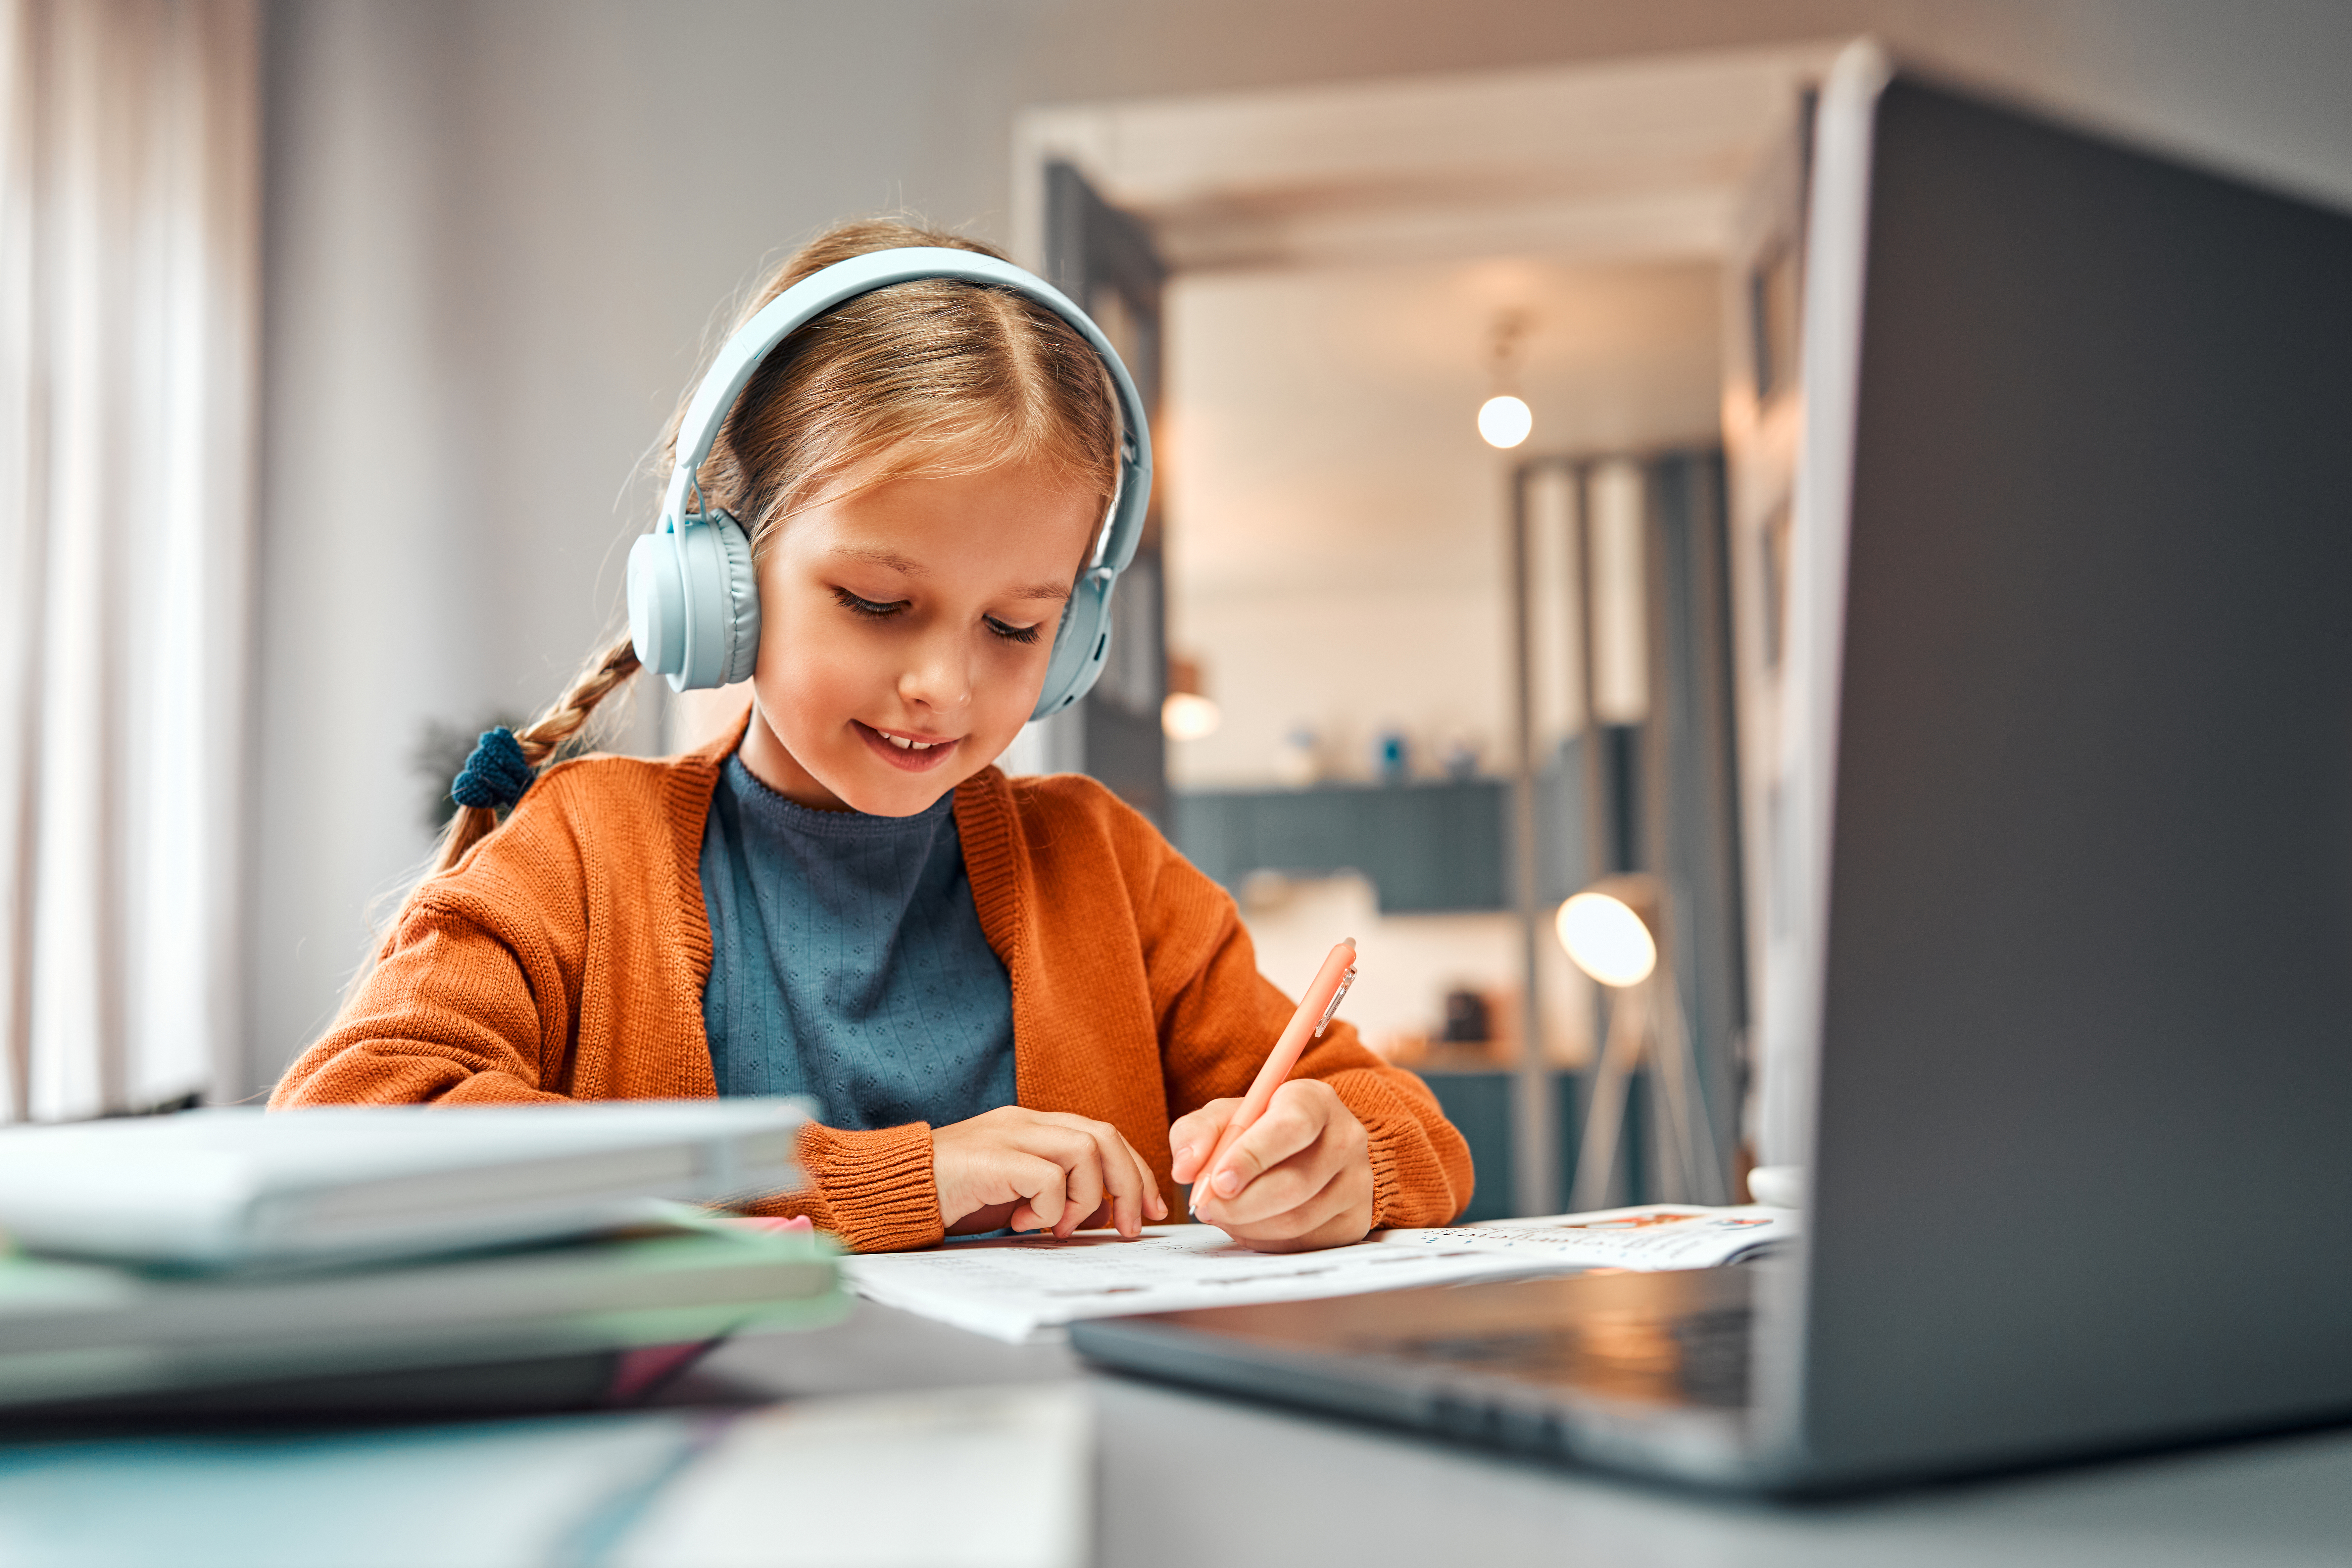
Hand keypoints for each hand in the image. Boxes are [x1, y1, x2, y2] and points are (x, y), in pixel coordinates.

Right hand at [932, 1106, 1167, 1238]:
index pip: (1102, 1135)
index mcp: (1033, 1127)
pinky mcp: (995, 1158)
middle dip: (1130, 1184)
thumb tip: (1104, 1213)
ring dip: (1086, 1197)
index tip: (1149, 1209)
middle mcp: (1026, 1122)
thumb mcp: (1017, 1197)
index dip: (1134, 1172)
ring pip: (1086, 1149)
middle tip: (1129, 1227)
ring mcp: (1010, 1135)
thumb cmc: (952, 1196)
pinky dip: (1050, 1209)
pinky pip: (1049, 1178)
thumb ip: (1059, 1196)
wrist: (893, 1190)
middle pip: (1104, 1136)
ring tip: (1059, 1228)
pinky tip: (1022, 1223)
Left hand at [1169, 1079, 1373, 1251]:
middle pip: (1294, 1184)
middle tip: (1207, 1207)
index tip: (1218, 1180)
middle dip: (1240, 1204)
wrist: (1313, 1151)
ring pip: (1296, 1220)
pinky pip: (1303, 1243)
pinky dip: (1266, 1240)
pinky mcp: (1355, 1221)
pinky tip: (1251, 1224)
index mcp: (1315, 1101)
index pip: (1291, 1126)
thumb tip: (1184, 1169)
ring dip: (1248, 1225)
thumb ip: (1197, 1133)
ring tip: (1224, 1214)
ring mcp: (1356, 1183)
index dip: (1252, 1156)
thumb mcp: (1227, 1117)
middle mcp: (1346, 1139)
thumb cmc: (1263, 1130)